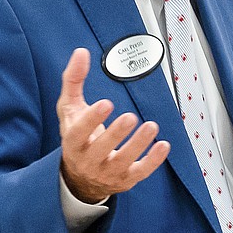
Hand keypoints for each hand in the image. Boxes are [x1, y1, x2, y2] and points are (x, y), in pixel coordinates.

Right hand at [56, 48, 170, 202]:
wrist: (80, 178)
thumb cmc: (78, 136)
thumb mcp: (69, 109)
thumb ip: (74, 80)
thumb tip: (81, 53)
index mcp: (73, 142)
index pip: (78, 133)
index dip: (91, 119)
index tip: (105, 103)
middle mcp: (88, 160)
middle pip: (101, 149)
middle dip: (116, 133)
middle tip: (130, 116)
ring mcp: (107, 172)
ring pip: (123, 161)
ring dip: (138, 144)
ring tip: (151, 126)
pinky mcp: (125, 179)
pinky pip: (140, 172)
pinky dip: (153, 161)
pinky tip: (163, 145)